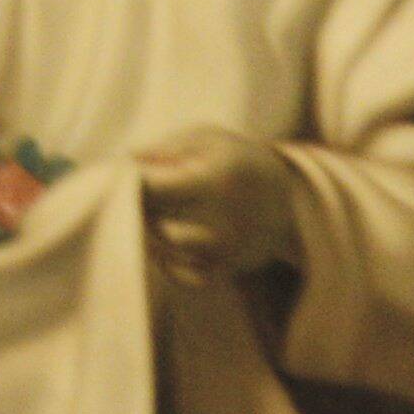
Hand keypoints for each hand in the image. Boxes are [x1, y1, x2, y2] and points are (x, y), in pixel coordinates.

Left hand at [135, 128, 300, 279]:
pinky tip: (171, 241)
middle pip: (152, 219)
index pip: (152, 188)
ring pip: (163, 248)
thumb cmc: (235, 160)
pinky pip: (180, 275)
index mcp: (216, 178)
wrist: (289, 198)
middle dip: (137, 207)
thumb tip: (124, 165)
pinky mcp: (227, 270)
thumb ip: (164, 149)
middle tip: (141, 195)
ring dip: (150, 233)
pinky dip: (167, 261)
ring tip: (158, 215)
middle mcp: (224, 219)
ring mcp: (227, 250)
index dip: (132, 182)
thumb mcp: (206, 139)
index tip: (131, 175)